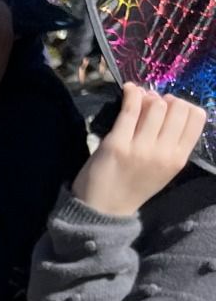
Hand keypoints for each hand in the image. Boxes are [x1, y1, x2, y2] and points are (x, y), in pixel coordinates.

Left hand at [73, 82, 206, 217]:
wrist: (103, 210)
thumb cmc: (133, 186)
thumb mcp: (163, 168)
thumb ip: (171, 141)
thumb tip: (167, 102)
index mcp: (178, 159)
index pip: (196, 117)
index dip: (184, 106)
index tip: (171, 110)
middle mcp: (163, 153)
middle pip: (177, 107)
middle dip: (166, 100)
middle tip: (153, 106)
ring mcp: (140, 148)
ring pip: (155, 105)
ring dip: (147, 98)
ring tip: (139, 103)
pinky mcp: (117, 144)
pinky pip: (130, 108)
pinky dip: (130, 93)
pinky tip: (128, 90)